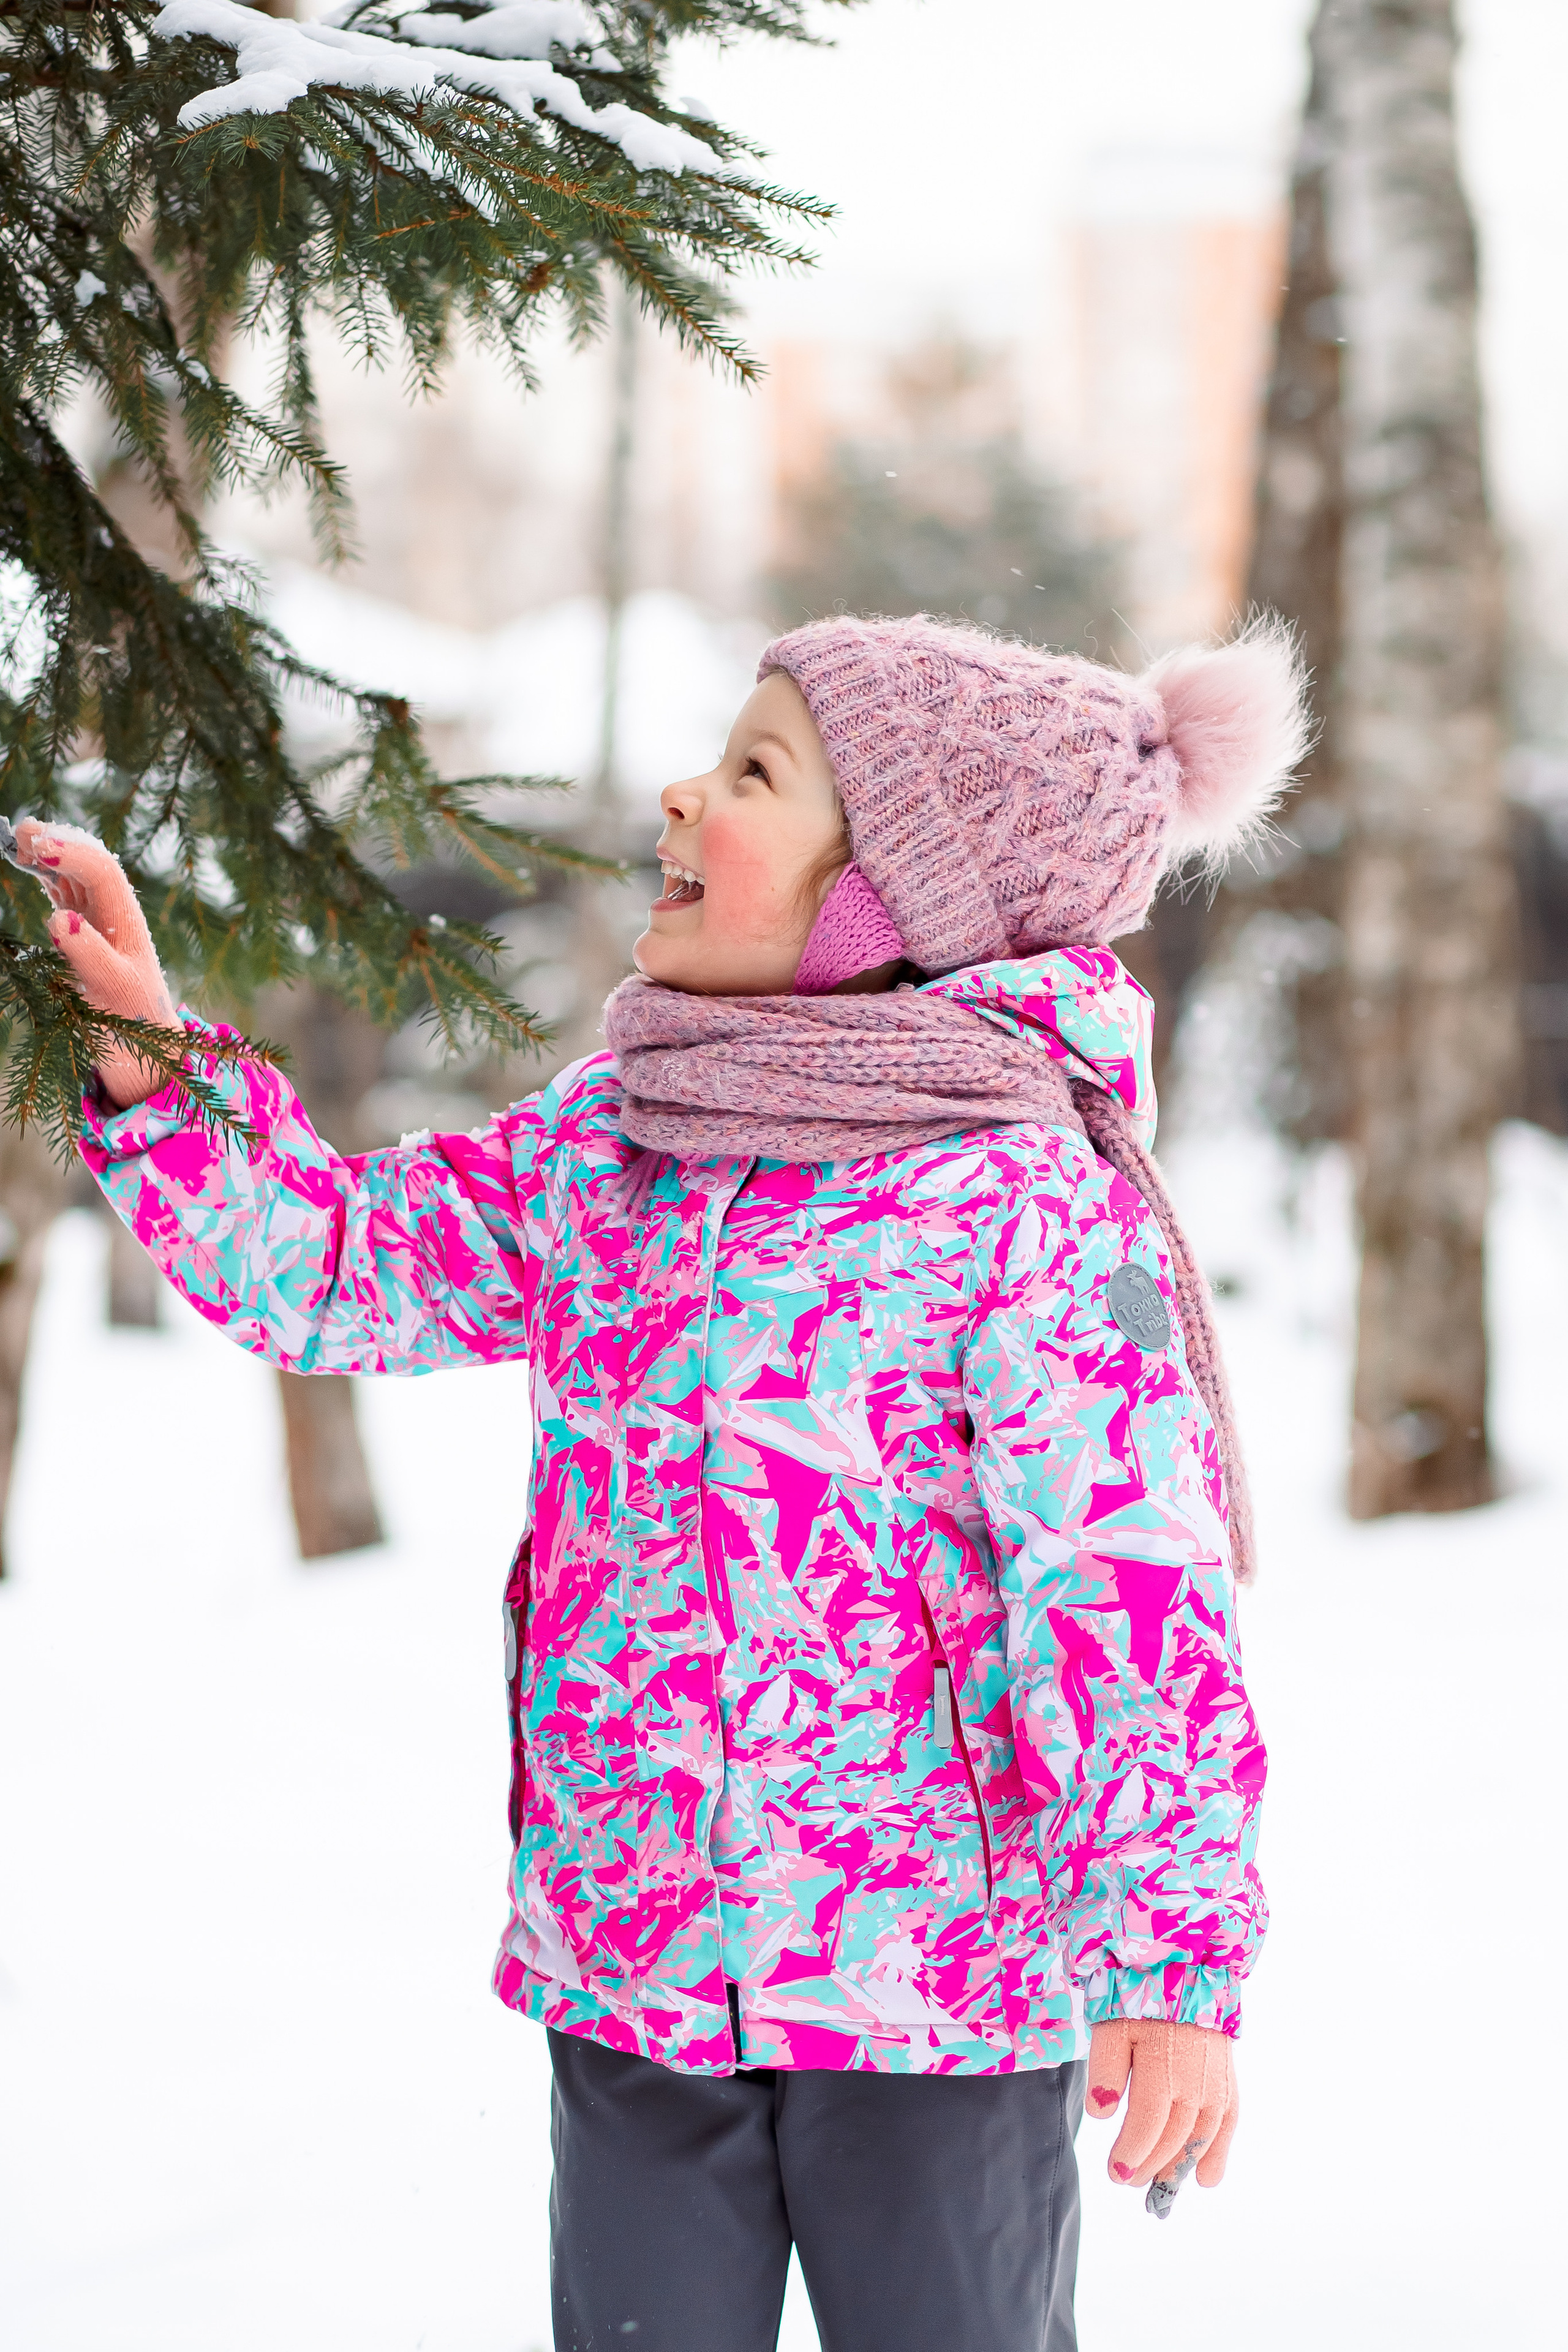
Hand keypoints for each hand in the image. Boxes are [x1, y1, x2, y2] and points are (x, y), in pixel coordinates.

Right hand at [14, 819, 178, 1109]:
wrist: (144, 1048)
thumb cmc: (134, 1022)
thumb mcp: (113, 992)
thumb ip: (89, 955)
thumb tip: (59, 917)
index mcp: (127, 921)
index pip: (102, 871)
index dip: (71, 854)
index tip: (38, 850)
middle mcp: (113, 913)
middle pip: (86, 861)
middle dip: (56, 842)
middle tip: (20, 837)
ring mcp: (96, 920)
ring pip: (71, 873)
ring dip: (45, 852)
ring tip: (15, 842)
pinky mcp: (81, 932)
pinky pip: (62, 892)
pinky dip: (42, 874)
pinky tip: (24, 862)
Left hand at [1085, 2018, 1238, 2190]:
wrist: (1184, 1973)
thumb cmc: (1138, 2002)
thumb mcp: (1111, 2024)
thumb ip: (1105, 2068)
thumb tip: (1102, 2113)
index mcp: (1161, 2061)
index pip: (1148, 2121)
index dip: (1133, 2151)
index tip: (1115, 2172)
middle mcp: (1194, 2077)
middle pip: (1174, 2136)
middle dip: (1149, 2164)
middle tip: (1127, 2179)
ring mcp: (1216, 2081)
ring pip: (1201, 2137)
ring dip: (1179, 2167)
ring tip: (1158, 2187)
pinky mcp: (1228, 2081)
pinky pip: (1228, 2124)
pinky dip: (1218, 2153)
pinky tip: (1205, 2179)